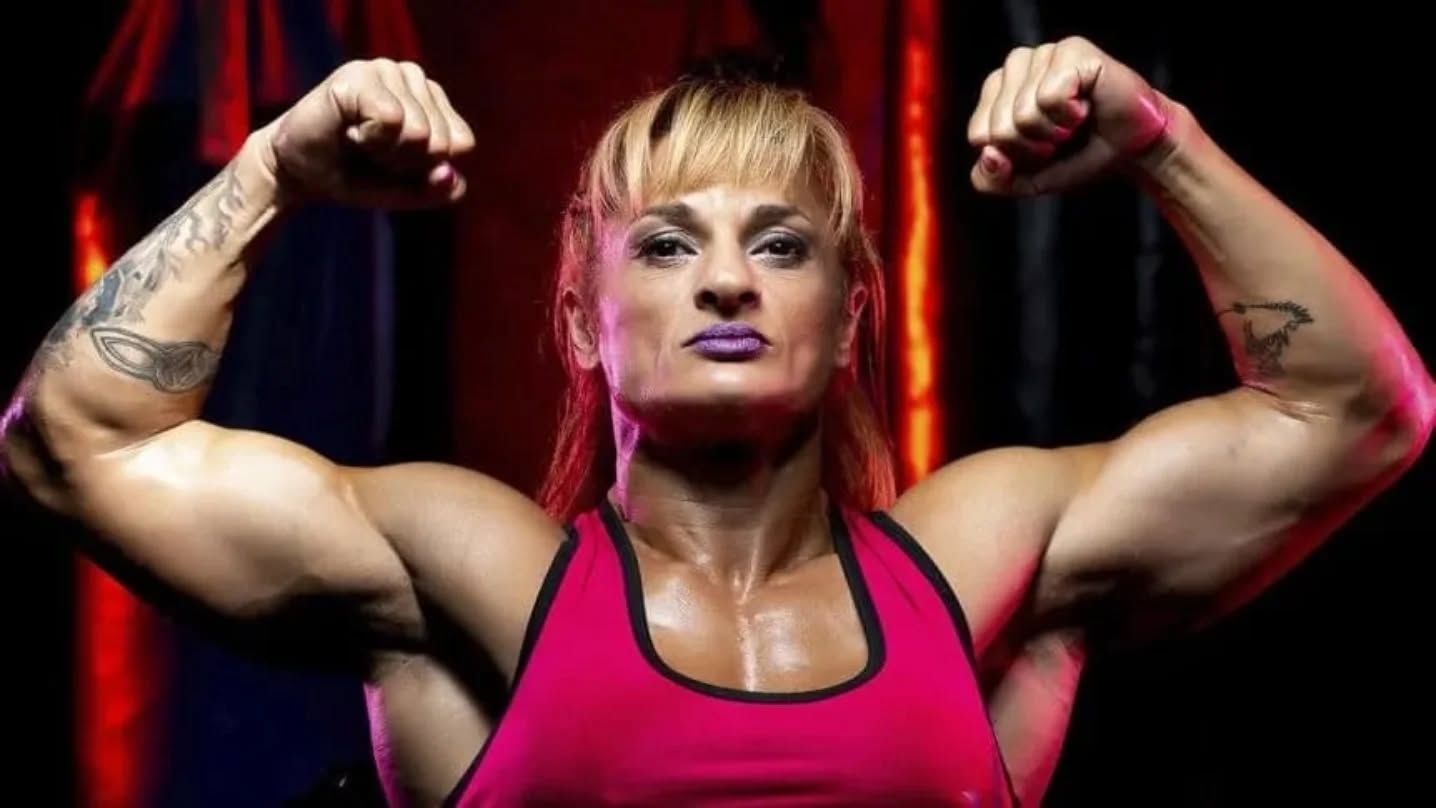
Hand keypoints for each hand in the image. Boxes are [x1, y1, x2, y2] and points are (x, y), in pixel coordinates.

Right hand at [256, 59, 475, 207]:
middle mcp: (413, 76)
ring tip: (359, 141)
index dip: (428, 167)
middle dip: (406, 163)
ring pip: (418, 131)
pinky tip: (348, 131)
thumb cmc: (357, 176)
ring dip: (386, 153)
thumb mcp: (407, 191)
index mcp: (433, 98)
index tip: (396, 161)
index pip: (462, 143)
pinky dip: (370, 140)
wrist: (300, 174)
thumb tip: (451, 175)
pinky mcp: (358, 75)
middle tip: (372, 153)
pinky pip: (391, 119)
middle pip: (441, 140)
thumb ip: (439, 189)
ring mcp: (385, 70)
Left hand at [968, 37, 1170, 195]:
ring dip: (1054, 132)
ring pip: (1022, 114)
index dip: (1013, 156)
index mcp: (996, 89)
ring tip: (1074, 121)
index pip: (979, 135)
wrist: (1134, 149)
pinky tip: (1086, 105)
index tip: (1041, 148)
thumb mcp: (1027, 179)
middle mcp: (1016, 65)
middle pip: (998, 127)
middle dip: (1034, 147)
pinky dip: (1070, 115)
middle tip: (1062, 137)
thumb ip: (993, 180)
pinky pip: (1049, 97)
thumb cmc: (1079, 155)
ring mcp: (1043, 53)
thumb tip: (988, 155)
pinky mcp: (1071, 50)